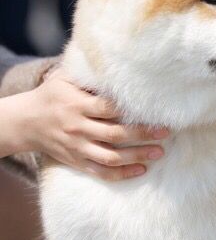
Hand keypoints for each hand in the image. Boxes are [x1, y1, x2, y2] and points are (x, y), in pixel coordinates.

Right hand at [11, 76, 168, 180]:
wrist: (26, 122)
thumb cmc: (52, 95)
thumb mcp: (65, 79)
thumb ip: (90, 76)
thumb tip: (120, 65)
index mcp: (77, 104)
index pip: (109, 108)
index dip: (132, 111)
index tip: (156, 111)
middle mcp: (78, 127)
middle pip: (115, 134)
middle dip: (143, 134)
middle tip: (166, 132)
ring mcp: (77, 147)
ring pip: (111, 157)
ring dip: (137, 156)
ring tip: (159, 153)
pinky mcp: (77, 162)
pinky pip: (101, 172)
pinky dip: (122, 174)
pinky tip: (141, 170)